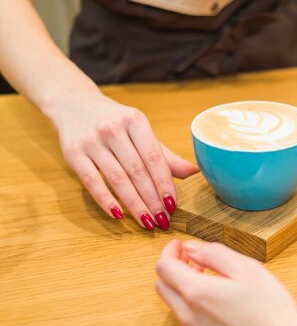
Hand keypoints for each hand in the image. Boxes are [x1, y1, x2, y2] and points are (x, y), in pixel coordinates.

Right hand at [48, 92, 198, 229]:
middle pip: (137, 171)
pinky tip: (118, 215)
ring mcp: (91, 141)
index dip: (165, 183)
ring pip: (117, 178)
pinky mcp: (73, 153)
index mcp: (135, 120)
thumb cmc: (115, 122)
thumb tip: (194, 171)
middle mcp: (113, 129)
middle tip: (162, 219)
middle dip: (152, 199)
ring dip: (134, 204)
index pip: (154, 157)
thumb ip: (165, 155)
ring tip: (147, 221)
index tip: (172, 204)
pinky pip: (92, 181)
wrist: (73, 103)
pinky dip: (106, 200)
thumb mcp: (141, 132)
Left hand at [155, 239, 296, 325]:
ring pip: (172, 301)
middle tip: (193, 257)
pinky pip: (184, 315)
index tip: (180, 244)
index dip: (169, 251)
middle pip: (162, 285)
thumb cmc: (269, 308)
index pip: (164, 267)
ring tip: (208, 274)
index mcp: (196, 292)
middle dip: (173, 266)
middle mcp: (187, 314)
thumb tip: (191, 248)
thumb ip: (213, 253)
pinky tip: (215, 295)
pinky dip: (189, 300)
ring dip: (181, 283)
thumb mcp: (245, 268)